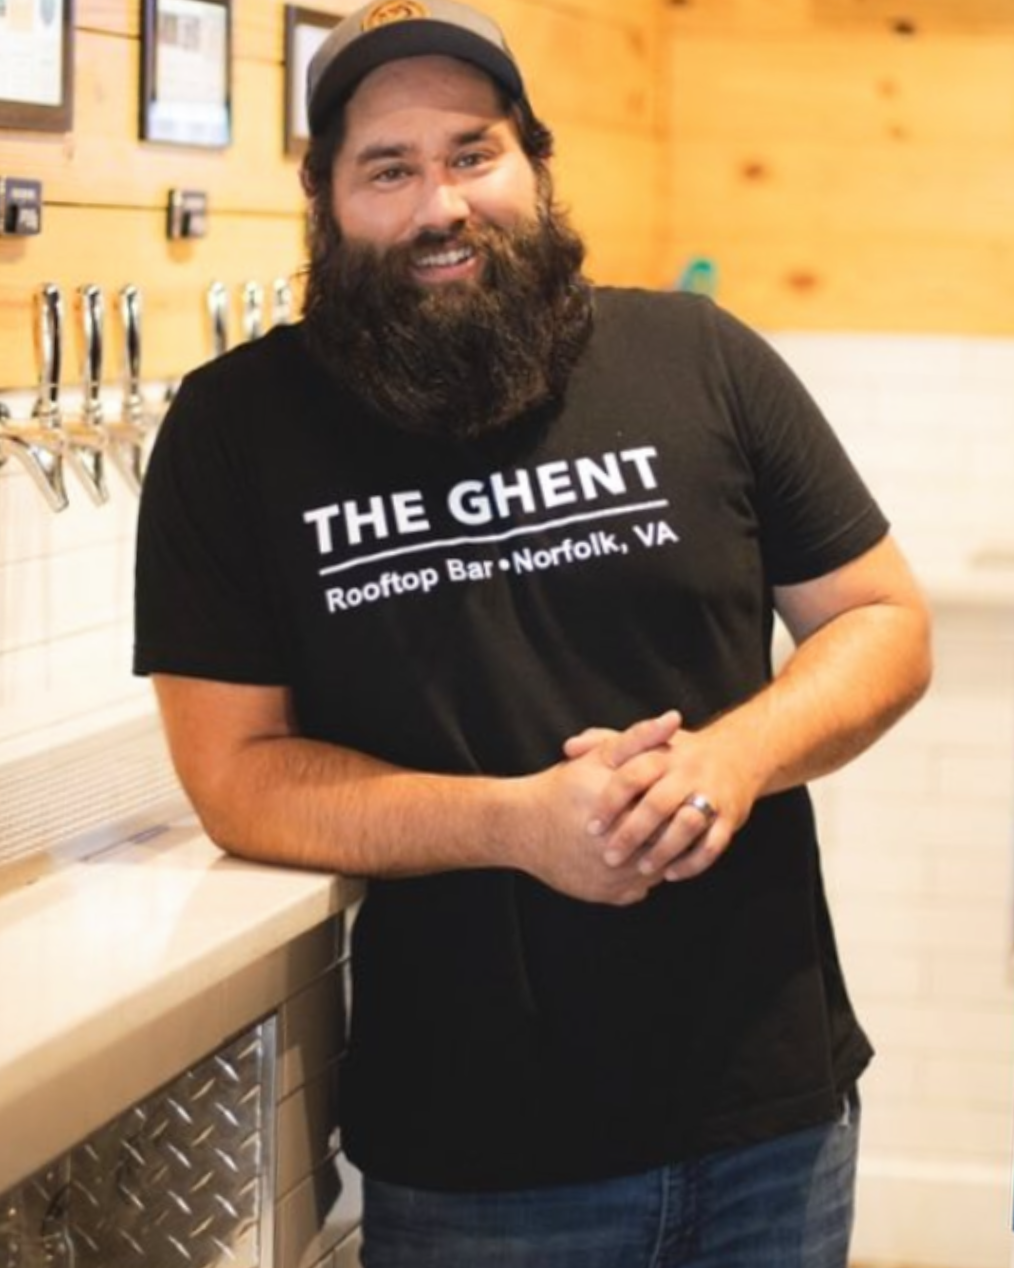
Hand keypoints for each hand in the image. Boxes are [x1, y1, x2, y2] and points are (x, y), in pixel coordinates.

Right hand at [507, 711, 683, 905]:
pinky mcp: (607, 896)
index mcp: (621, 815)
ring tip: (662, 834)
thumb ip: (639, 738)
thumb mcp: (599, 758)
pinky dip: (645, 874)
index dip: (681, 801)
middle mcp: (617, 853)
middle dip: (675, 830)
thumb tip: (674, 718)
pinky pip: (641, 888)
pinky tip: (641, 855)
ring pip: (658, 870)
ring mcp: (613, 879)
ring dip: (665, 855)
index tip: (681, 791)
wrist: (521, 828)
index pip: (672, 812)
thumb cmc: (562, 788)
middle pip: (667, 844)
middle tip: (676, 814)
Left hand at [564, 718, 759, 882]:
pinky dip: (693, 862)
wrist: (739, 754)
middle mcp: (688, 772)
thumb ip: (605, 742)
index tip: (592, 827)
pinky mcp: (730, 817)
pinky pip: (714, 844)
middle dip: (632, 833)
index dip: (610, 802)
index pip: (632, 775)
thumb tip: (568, 747)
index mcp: (663, 754)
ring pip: (688, 824)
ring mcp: (712, 794)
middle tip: (609, 857)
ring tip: (641, 868)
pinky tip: (671, 874)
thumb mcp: (645, 742)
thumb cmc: (679, 753)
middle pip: (658, 803)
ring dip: (663, 850)